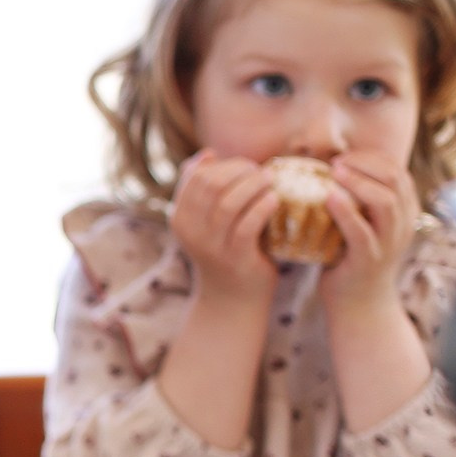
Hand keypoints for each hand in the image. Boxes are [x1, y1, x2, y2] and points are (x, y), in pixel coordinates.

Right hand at [166, 151, 278, 304]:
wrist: (232, 300)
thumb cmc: (225, 253)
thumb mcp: (206, 223)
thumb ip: (204, 192)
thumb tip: (207, 155)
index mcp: (180, 219)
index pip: (196, 178)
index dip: (223, 165)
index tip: (245, 166)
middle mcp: (190, 231)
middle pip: (211, 185)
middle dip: (239, 171)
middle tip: (262, 171)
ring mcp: (211, 246)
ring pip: (227, 203)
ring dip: (253, 185)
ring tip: (271, 181)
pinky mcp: (235, 257)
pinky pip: (248, 225)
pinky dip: (262, 208)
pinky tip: (275, 200)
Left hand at [319, 147, 420, 321]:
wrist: (358, 304)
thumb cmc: (351, 259)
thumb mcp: (361, 226)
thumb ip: (355, 202)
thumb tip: (326, 171)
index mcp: (404, 212)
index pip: (397, 172)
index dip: (372, 158)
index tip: (345, 155)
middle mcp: (402, 224)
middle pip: (395, 179)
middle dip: (366, 164)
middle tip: (336, 161)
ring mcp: (389, 242)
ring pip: (384, 201)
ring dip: (358, 182)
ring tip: (333, 173)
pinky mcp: (369, 259)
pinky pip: (361, 231)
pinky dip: (345, 211)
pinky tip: (328, 197)